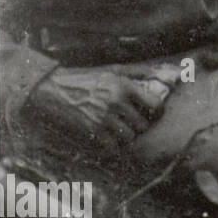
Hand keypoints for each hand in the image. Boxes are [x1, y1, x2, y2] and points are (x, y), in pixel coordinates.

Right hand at [28, 64, 176, 149]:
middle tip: (133, 123)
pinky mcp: (91, 131)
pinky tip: (108, 137)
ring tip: (120, 130)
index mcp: (124, 86)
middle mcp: (116, 102)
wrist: (51, 90)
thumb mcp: (112, 70)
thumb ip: (139, 73)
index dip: (157, 112)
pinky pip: (112, 146)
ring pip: (130, 137)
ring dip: (127, 136)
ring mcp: (103, 118)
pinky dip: (112, 145)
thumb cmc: (85, 79)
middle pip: (143, 124)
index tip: (152, 114)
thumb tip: (166, 74)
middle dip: (140, 125)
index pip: (155, 105)